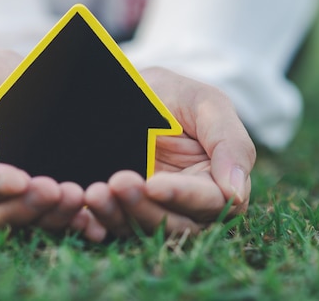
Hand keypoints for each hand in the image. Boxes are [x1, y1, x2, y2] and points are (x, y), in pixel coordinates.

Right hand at [0, 50, 105, 239]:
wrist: (28, 81)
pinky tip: (89, 220)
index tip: (19, 180)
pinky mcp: (34, 204)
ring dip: (50, 216)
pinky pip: (49, 221)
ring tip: (76, 196)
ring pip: (22, 222)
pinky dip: (69, 224)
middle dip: (24, 206)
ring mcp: (5, 202)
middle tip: (56, 191)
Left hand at [85, 67, 255, 237]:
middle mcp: (184, 203)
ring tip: (95, 193)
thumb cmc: (174, 94)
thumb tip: (236, 194)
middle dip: (145, 209)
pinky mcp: (118, 208)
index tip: (154, 184)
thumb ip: (230, 143)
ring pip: (140, 229)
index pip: (208, 203)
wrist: (131, 89)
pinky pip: (108, 226)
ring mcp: (149, 207)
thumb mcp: (207, 104)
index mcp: (214, 182)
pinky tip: (83, 214)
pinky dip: (96, 226)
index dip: (182, 197)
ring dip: (117, 216)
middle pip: (174, 225)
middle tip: (119, 182)